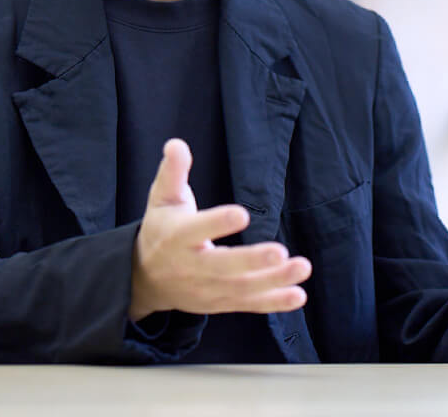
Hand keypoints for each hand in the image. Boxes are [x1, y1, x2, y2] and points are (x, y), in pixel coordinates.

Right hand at [128, 138, 311, 320]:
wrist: (145, 279)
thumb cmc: (162, 230)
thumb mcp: (162, 199)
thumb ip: (173, 172)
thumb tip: (176, 144)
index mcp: (177, 237)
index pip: (197, 229)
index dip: (217, 223)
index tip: (242, 214)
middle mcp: (192, 266)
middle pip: (222, 266)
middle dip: (251, 261)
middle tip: (280, 252)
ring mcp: (207, 288)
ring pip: (241, 287)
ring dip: (273, 280)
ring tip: (302, 267)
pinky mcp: (220, 302)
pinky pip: (248, 304)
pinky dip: (273, 302)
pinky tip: (298, 296)